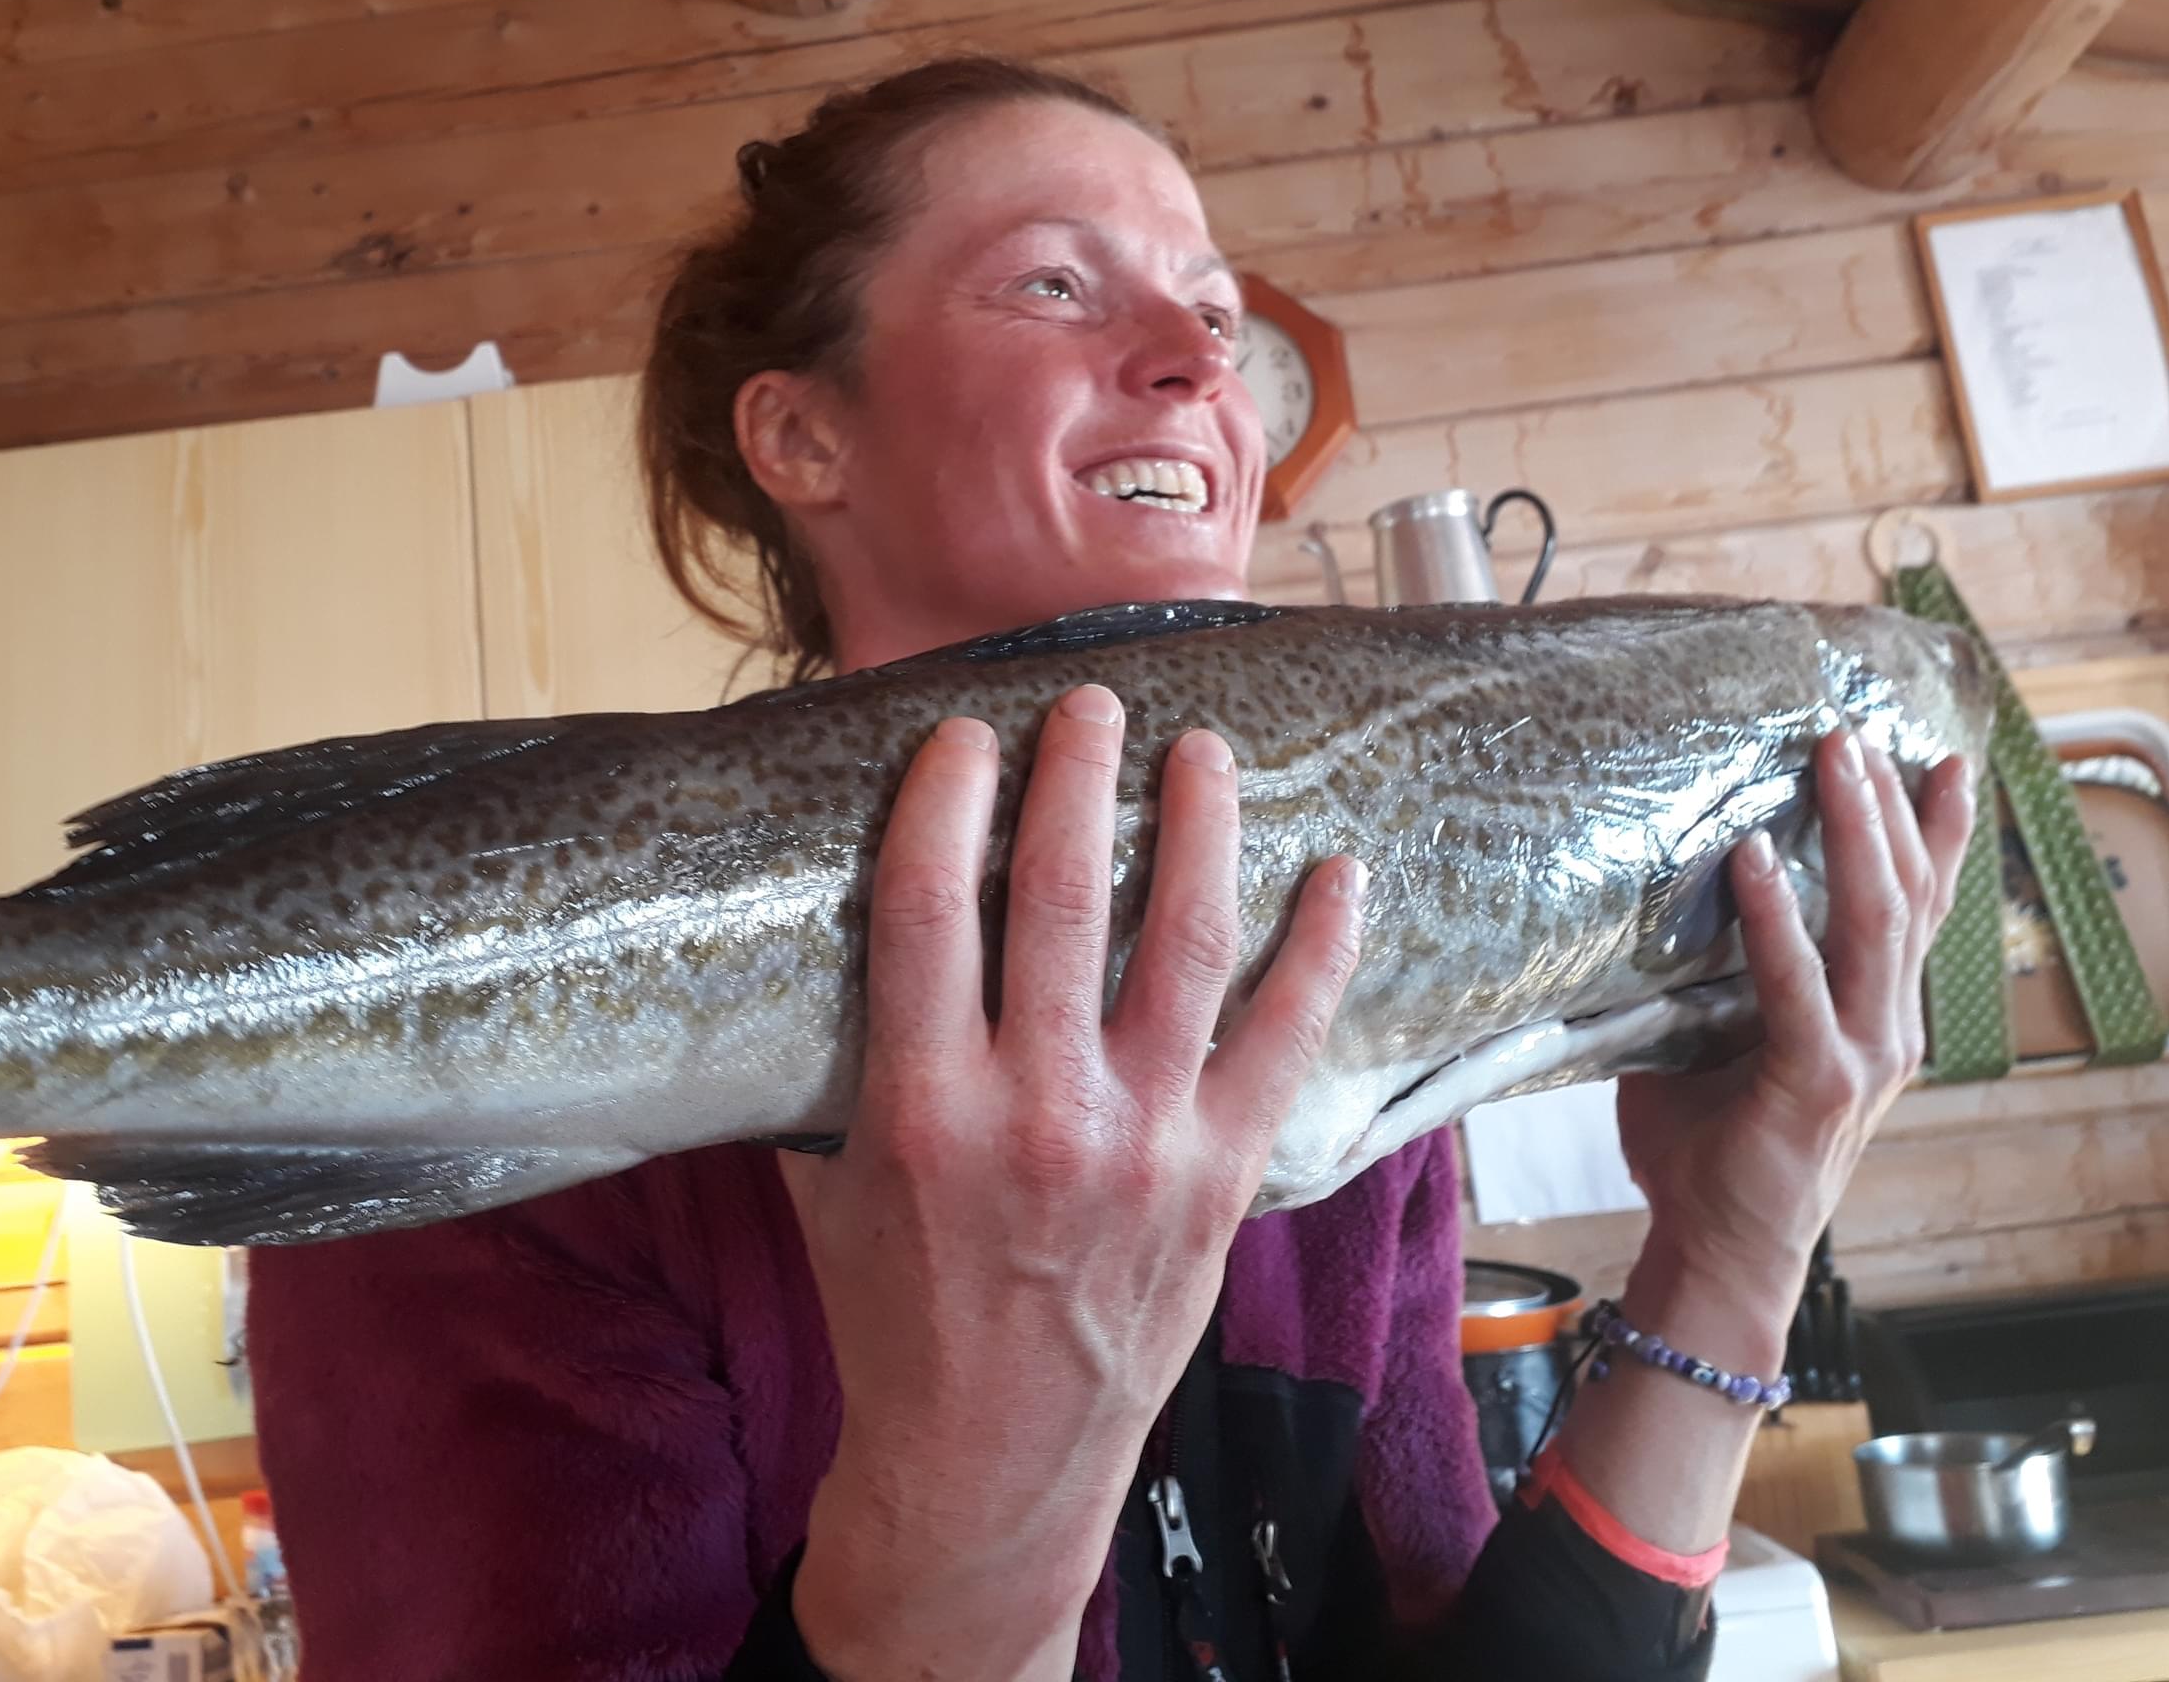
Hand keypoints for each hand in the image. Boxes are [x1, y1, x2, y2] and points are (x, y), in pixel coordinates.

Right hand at [786, 686, 1364, 1681]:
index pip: (926, 907)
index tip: (964, 732)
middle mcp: (1034, 1112)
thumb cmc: (893, 1316)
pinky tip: (1340, 875)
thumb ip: (838, 1063)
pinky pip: (1285, 1042)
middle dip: (1075, 777)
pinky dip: (1319, 952)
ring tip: (1204, 751)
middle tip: (1091, 704)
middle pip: (1058, 899)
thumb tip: (843, 938)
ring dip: (1199, 830)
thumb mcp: (829, 1185)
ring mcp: (1143, 1143)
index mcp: (918, 1107)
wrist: (985, 1464)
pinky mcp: (1223, 1178)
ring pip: (1184, 945)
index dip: (945, 800)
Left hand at [1616, 732, 1979, 1306]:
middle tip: (1863, 726)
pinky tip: (1753, 858)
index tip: (1941, 756)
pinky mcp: (1818, 1084)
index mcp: (1875, 1015)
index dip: (1935, 832)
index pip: (1916, 907)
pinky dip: (1776, 918)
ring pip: (1875, 922)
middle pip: (1906, 894)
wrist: (1718, 1253)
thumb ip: (1710, 978)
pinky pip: (1798, 985)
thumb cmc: (1709, 1148)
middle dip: (1891, 803)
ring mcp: (1862, 1055)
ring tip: (1834, 757)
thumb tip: (1649, 901)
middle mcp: (1887, 1027)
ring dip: (1856, 832)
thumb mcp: (1714, 1041)